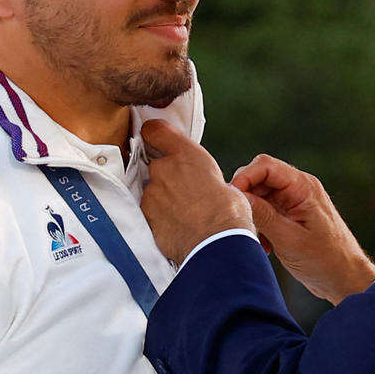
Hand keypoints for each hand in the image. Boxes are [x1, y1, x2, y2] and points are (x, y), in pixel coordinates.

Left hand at [138, 121, 254, 263]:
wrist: (217, 243)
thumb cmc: (228, 213)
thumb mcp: (221, 180)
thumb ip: (200, 172)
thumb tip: (199, 179)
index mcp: (185, 154)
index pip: (154, 130)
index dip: (155, 135)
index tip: (158, 143)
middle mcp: (164, 169)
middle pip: (155, 164)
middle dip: (166, 175)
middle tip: (185, 191)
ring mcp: (152, 193)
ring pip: (152, 190)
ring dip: (163, 198)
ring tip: (185, 213)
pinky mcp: (146, 215)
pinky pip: (150, 211)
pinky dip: (160, 216)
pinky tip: (178, 225)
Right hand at [231, 154, 374, 304]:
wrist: (346, 280)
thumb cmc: (325, 260)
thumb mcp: (288, 239)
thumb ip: (262, 215)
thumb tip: (237, 197)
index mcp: (303, 187)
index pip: (265, 165)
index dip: (244, 178)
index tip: (233, 200)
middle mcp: (299, 189)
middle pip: (259, 178)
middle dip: (246, 199)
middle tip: (242, 223)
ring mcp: (295, 202)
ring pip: (260, 195)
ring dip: (252, 215)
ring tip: (257, 239)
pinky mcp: (291, 216)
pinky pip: (267, 210)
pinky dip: (260, 224)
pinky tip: (265, 245)